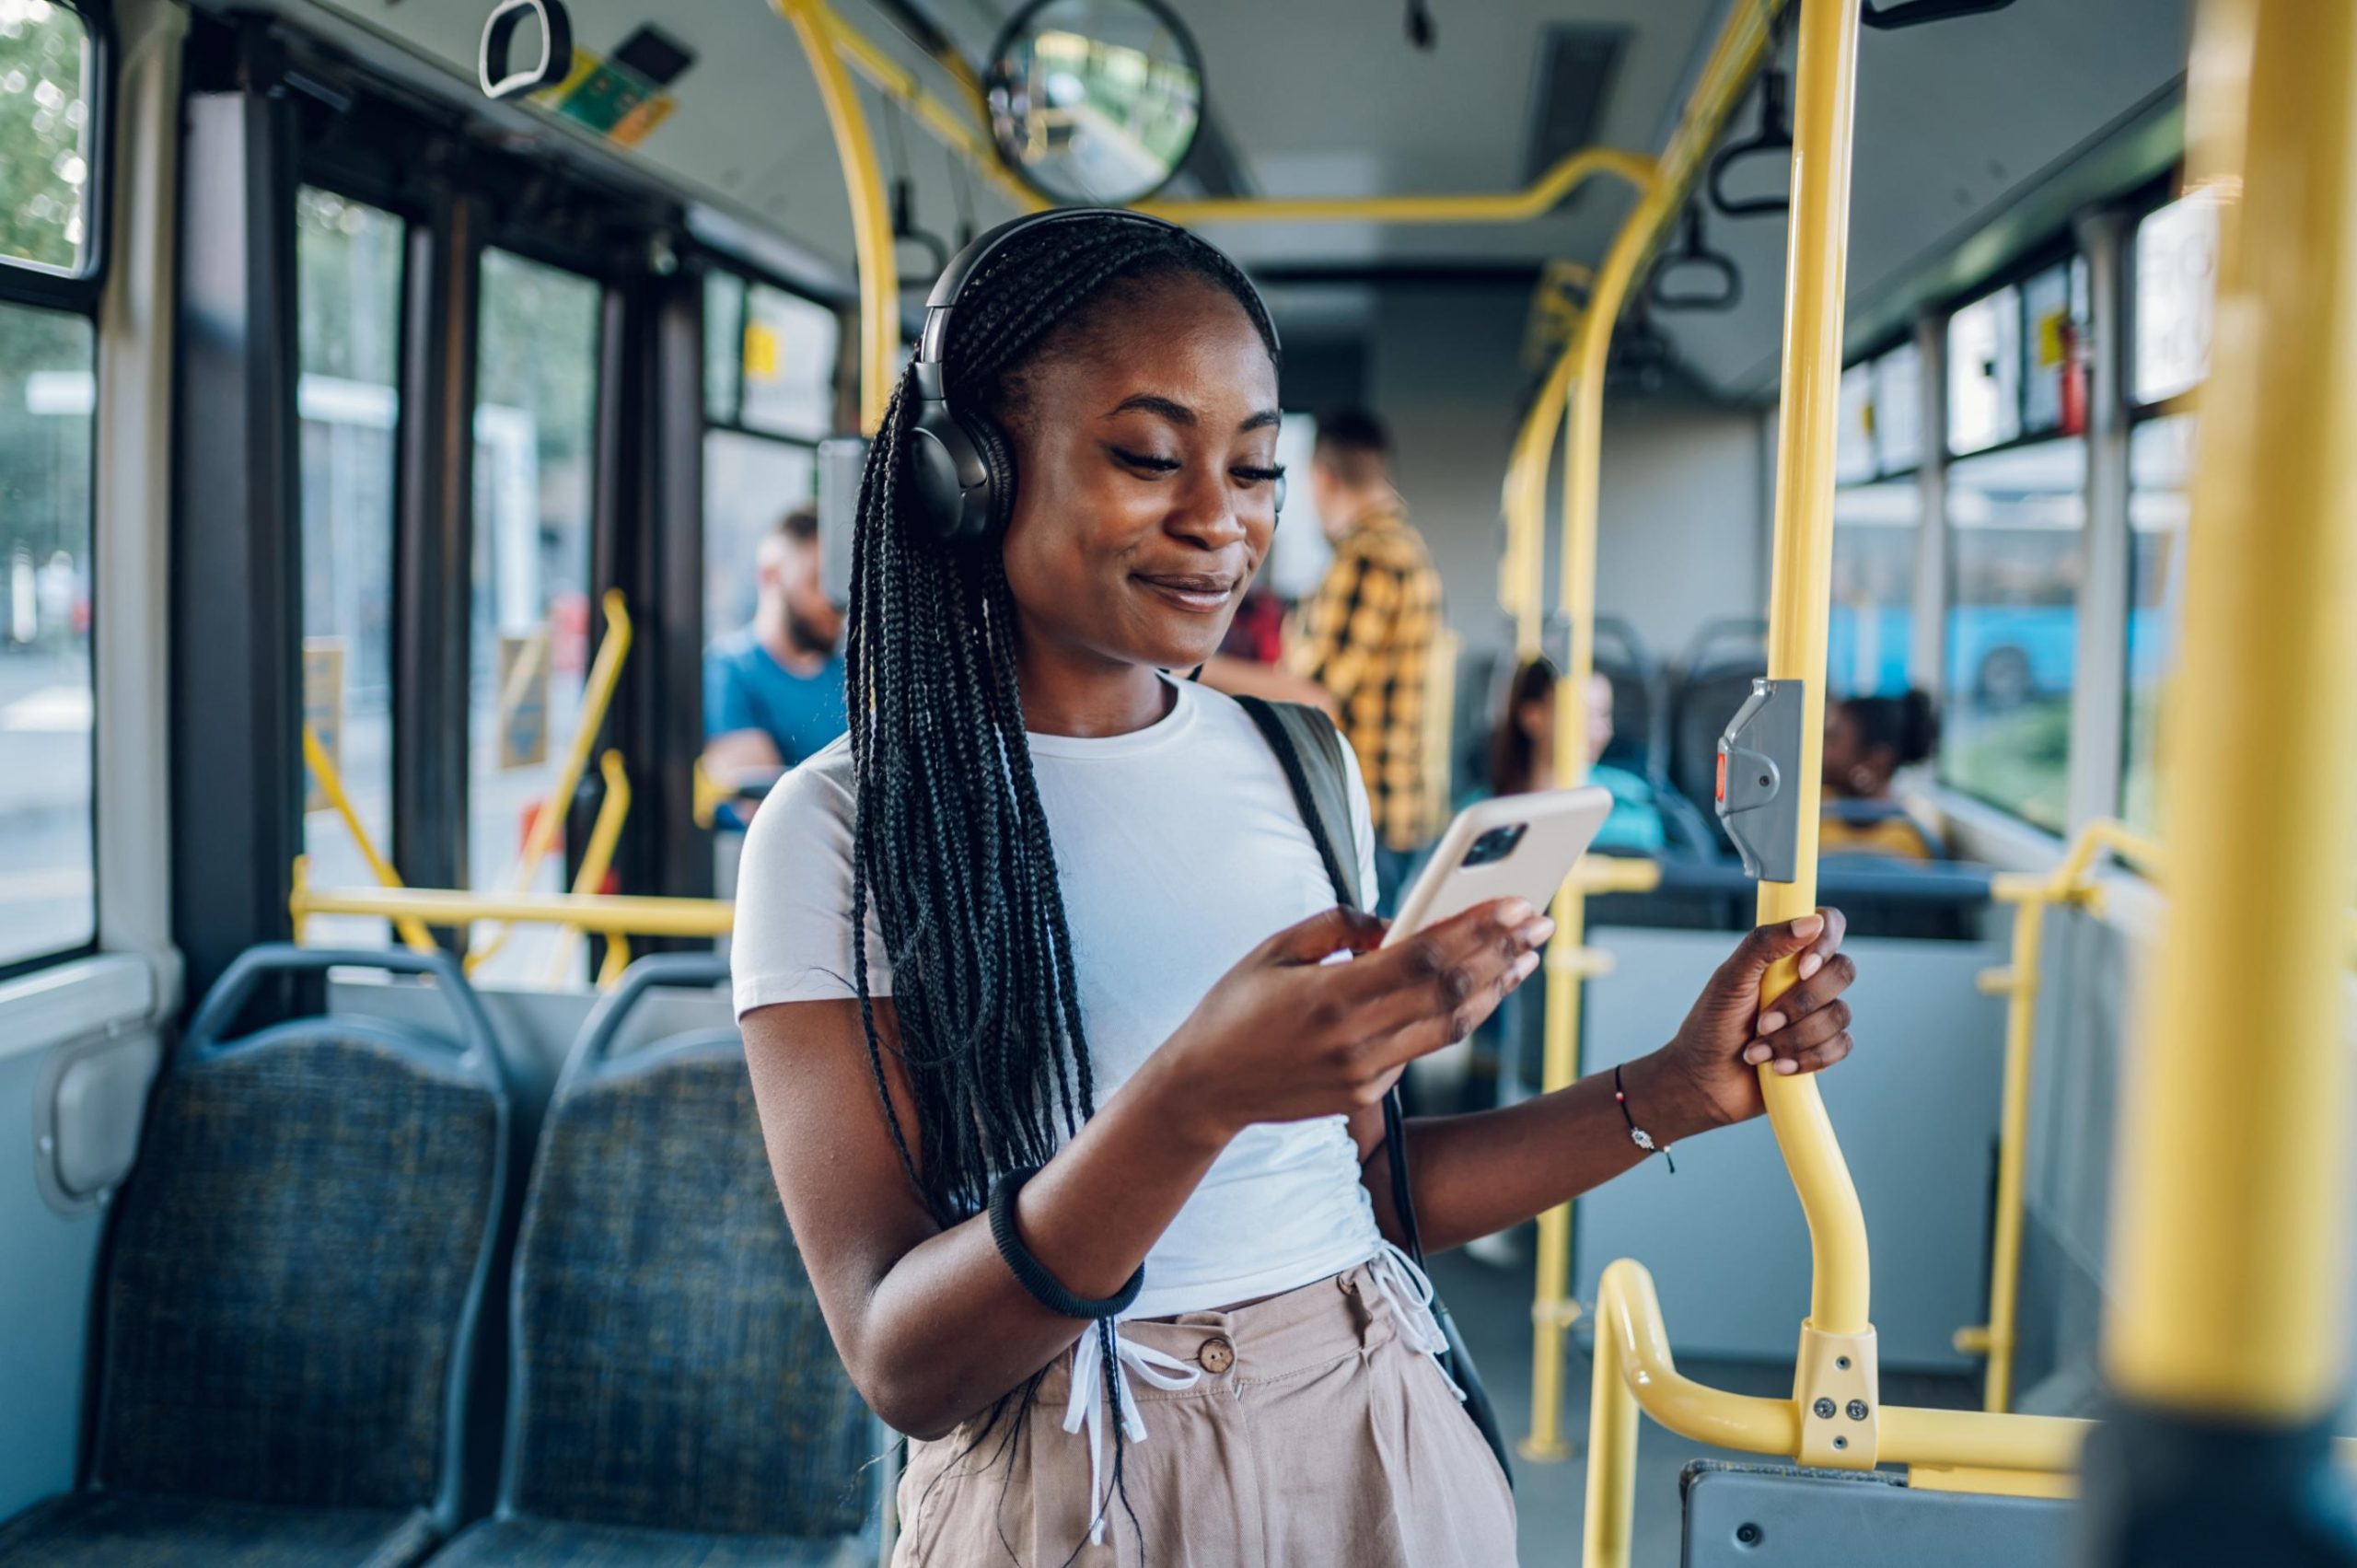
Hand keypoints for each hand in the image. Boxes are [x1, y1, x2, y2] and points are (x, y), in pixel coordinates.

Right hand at [1159, 900, 1553, 1143]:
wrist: (1203, 1089)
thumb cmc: (1234, 1007)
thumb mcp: (1274, 949)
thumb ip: (1337, 926)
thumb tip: (1393, 921)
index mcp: (1330, 996)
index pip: (1425, 957)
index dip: (1478, 929)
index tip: (1517, 903)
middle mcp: (1355, 1041)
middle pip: (1451, 992)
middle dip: (1502, 953)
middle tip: (1539, 922)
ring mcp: (1364, 1073)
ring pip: (1450, 1027)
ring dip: (1495, 989)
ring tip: (1526, 958)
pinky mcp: (1366, 1093)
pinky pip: (1422, 1048)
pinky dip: (1456, 1016)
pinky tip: (1480, 989)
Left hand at [1644, 908, 1854, 1130]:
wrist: (1705, 1083)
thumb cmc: (1711, 1026)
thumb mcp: (1729, 980)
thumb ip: (1764, 944)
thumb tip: (1811, 921)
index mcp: (1784, 954)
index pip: (1828, 924)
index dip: (1826, 942)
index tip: (1803, 969)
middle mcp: (1806, 980)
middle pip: (1843, 972)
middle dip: (1801, 1003)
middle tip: (1761, 1022)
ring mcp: (1817, 1014)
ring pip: (1840, 1014)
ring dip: (1795, 1038)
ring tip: (1757, 1051)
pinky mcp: (1823, 1048)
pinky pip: (1841, 1046)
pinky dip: (1807, 1059)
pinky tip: (1778, 1067)